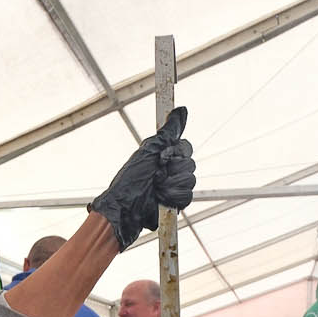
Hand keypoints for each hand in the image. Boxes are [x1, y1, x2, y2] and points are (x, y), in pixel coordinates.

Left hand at [90, 107, 193, 250]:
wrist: (126, 206)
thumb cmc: (132, 178)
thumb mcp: (150, 149)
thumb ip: (169, 131)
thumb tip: (183, 110)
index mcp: (165, 155)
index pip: (186, 148)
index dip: (175, 154)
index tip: (161, 157)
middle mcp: (171, 169)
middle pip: (190, 164)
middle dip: (173, 170)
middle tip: (155, 175)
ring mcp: (175, 186)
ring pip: (191, 180)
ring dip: (171, 184)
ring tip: (156, 188)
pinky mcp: (176, 203)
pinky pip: (188, 196)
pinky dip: (173, 196)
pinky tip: (161, 198)